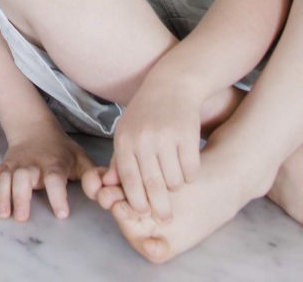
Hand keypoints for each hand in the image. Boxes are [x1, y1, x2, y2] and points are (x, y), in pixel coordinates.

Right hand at [0, 122, 95, 221]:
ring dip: (2, 194)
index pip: (55, 178)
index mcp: (54, 163)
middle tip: (22, 218)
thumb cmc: (62, 151)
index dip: (58, 195)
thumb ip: (93, 176)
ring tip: (3, 214)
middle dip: (21, 196)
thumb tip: (105, 191)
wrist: (35, 128)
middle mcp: (32, 163)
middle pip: (23, 177)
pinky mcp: (4, 165)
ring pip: (5, 176)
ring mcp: (16, 164)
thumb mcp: (81, 158)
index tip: (62, 214)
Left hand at [105, 77, 200, 221]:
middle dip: (159, 206)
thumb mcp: (127, 131)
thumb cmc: (145, 113)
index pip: (129, 178)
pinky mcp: (186, 135)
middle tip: (165, 217)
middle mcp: (143, 139)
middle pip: (152, 184)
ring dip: (177, 187)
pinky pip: (191, 169)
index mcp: (125, 139)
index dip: (136, 199)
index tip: (143, 213)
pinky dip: (191, 175)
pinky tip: (188, 167)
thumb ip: (120, 159)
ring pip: (174, 180)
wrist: (171, 85)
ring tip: (176, 181)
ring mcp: (165, 137)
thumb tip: (110, 185)